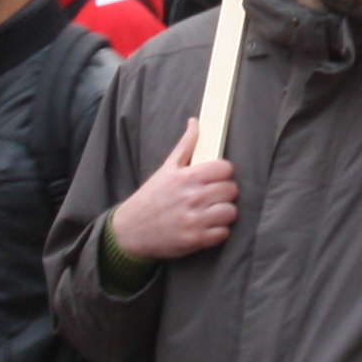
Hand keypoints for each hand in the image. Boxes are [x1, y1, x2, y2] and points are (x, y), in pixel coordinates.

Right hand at [108, 122, 239, 263]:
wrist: (130, 230)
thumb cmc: (151, 197)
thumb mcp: (166, 168)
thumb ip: (186, 145)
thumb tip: (196, 122)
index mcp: (186, 177)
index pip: (225, 168)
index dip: (223, 173)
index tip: (216, 178)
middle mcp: (192, 197)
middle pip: (231, 190)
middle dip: (224, 193)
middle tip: (213, 196)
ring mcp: (194, 220)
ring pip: (231, 212)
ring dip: (224, 213)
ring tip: (212, 212)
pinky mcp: (195, 240)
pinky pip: (223, 233)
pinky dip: (218, 232)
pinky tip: (207, 227)